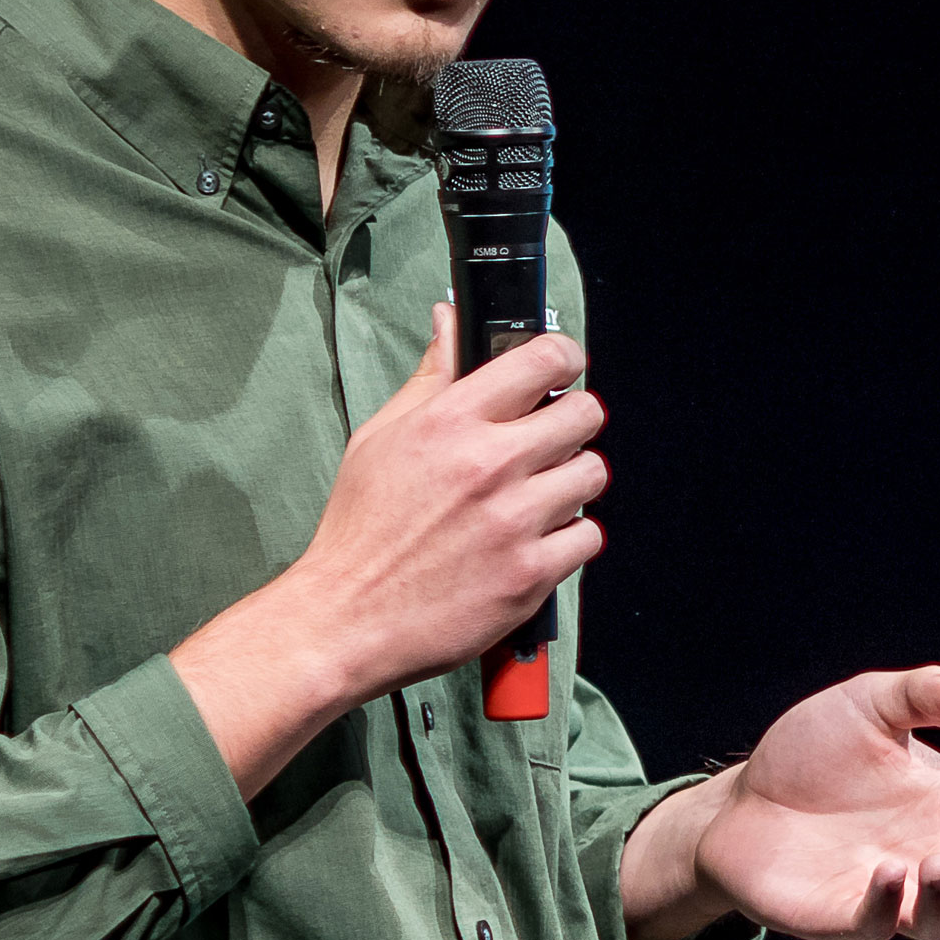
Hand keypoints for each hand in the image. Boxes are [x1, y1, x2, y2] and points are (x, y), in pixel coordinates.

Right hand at [175, 307, 604, 793]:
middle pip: (585, 413)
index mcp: (451, 420)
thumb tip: (449, 320)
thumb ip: (431, 376)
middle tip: (552, 439)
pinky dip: (571, 538)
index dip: (563, 358)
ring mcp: (515, 520)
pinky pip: (589, 535)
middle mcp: (489, 464)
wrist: (346, 618)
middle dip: (573, 421)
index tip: (562, 368)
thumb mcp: (381, 437)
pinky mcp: (531, 572)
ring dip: (573, 481)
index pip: (543, 359)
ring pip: (593, 473)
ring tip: (540, 495)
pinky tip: (538, 539)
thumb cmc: (360, 531)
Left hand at [619, 666, 939, 939]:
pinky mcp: (844, 916)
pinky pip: (877, 923)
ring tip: (935, 863)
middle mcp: (932, 856)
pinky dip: (886, 903)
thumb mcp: (867, 707)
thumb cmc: (815, 753)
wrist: (743, 800)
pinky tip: (885, 873)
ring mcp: (892, 893)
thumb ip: (916, 696)